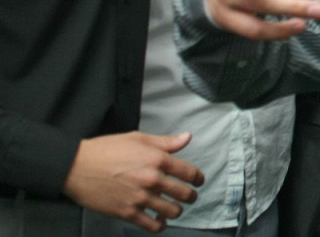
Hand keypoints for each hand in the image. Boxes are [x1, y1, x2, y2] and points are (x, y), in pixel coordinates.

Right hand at [63, 131, 203, 232]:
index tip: (199, 181)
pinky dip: (160, 225)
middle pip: (184, 194)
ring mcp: (139, 198)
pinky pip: (152, 225)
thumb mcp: (138, 139)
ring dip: (176, 211)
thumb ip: (165, 142)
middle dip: (190, 196)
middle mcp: (152, 179)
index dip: (198, 178)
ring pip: (172, 211)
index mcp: (157, 159)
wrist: (76, 167)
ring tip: (174, 208)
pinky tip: (159, 220)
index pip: (189, 172)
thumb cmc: (105, 150)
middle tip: (189, 196)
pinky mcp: (126, 212)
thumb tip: (187, 138)